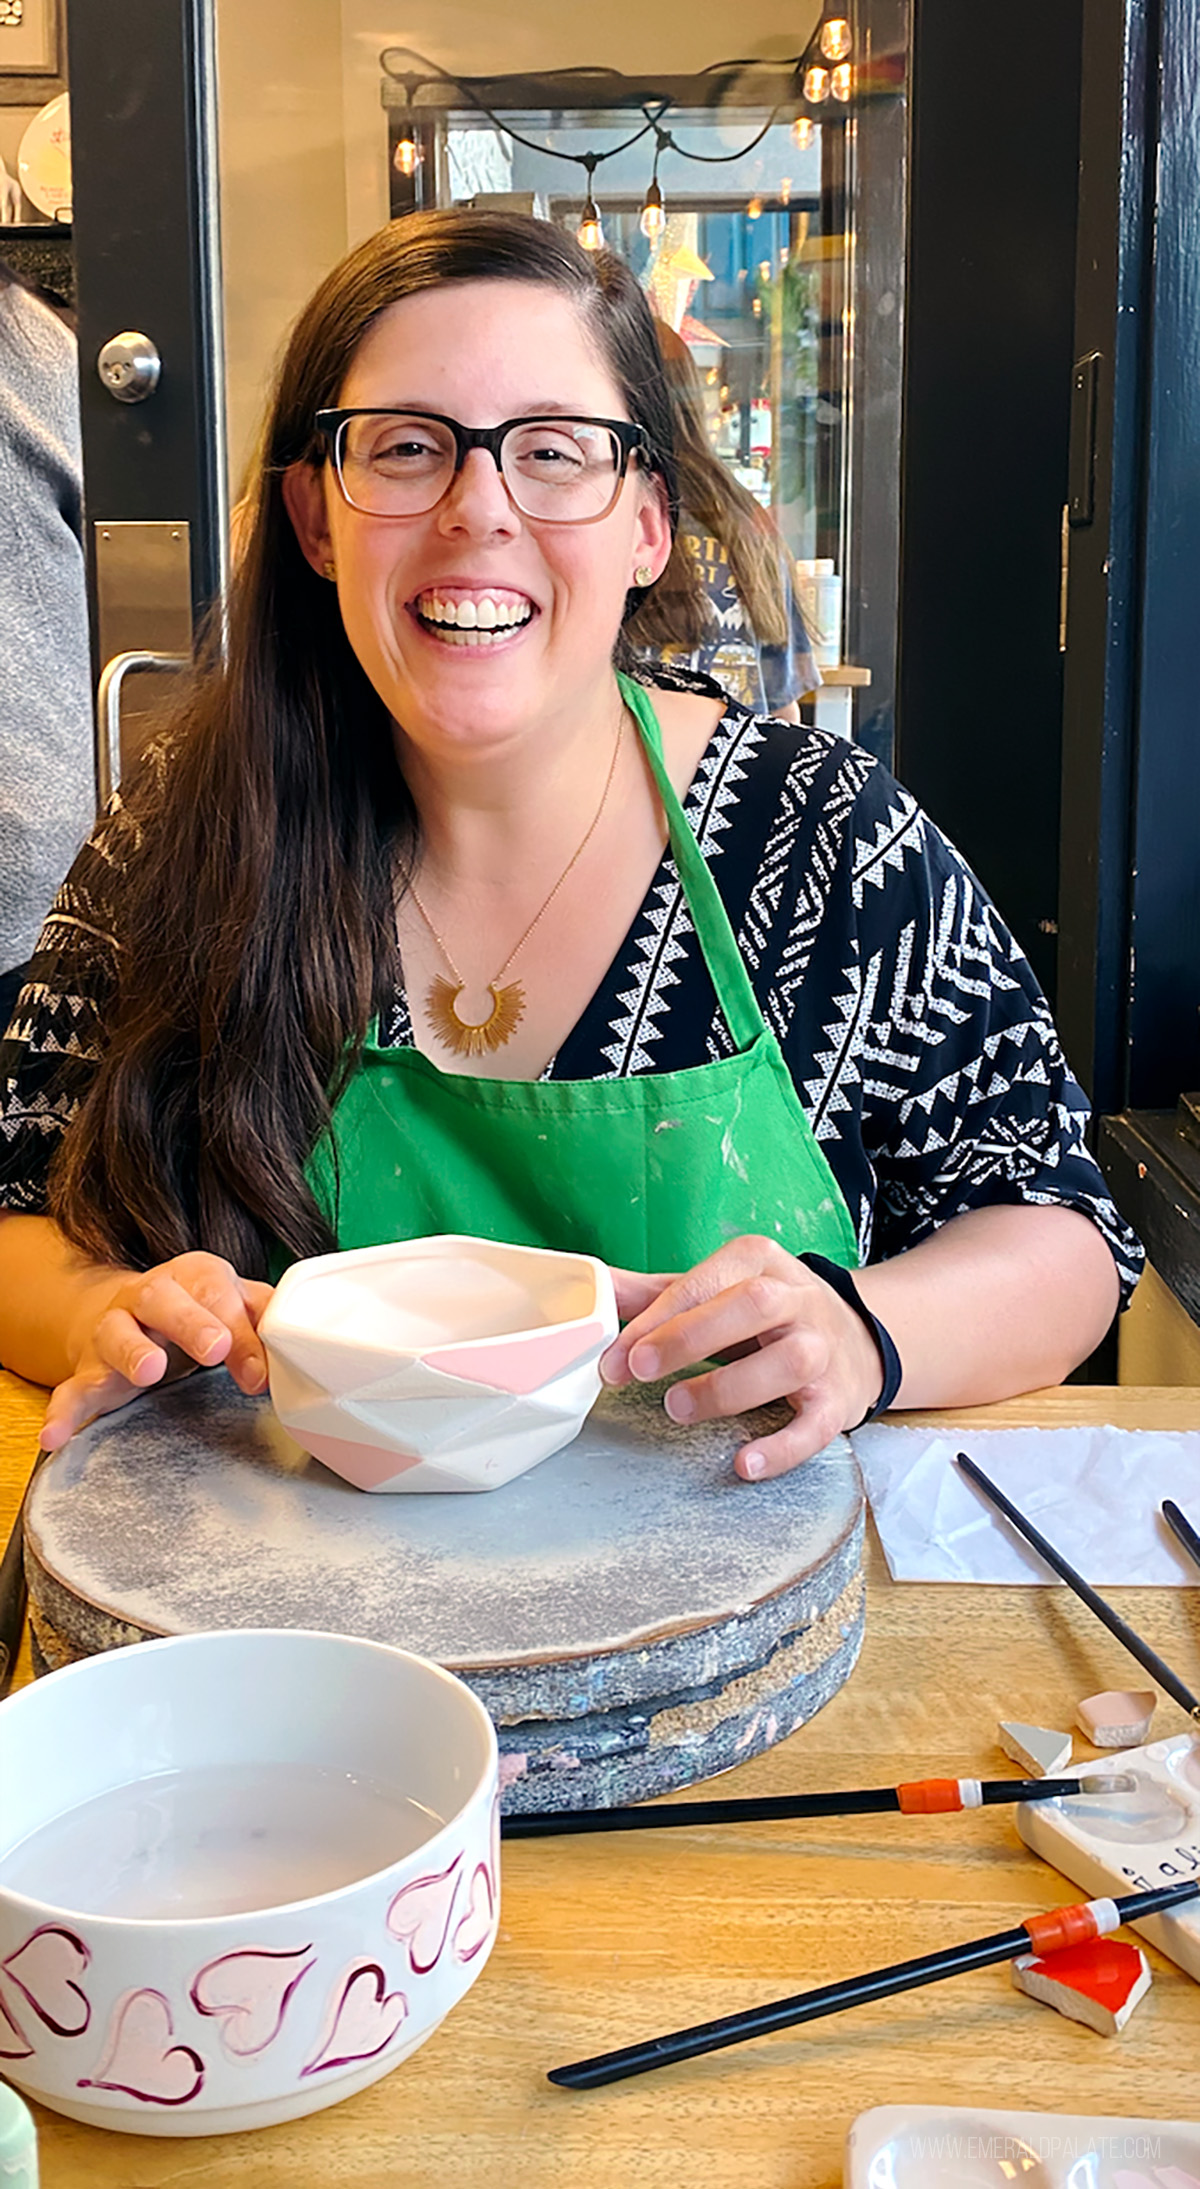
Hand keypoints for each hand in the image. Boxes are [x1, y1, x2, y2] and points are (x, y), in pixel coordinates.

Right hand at [42, 1252, 273, 1451]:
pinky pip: (71, 1389)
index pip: (218, 1294)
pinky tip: (56, 1436)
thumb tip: (301, 1346)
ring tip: (149, 1372)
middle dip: (190, 1322)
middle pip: (163, 1299)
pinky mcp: (89, 1369)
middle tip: (213, 1349)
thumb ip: (267, 1320)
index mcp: (194, 1277)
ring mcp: (114, 1330)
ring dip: (132, 1351)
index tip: (257, 1373)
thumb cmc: (201, 1309)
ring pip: (115, 1333)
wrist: (136, 1312)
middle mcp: (149, 1296)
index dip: (240, 1331)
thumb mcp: (237, 1305)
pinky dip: (63, 1412)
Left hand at [600, 1237, 882, 1480]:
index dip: (657, 1319)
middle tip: (640, 1369)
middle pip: (753, 1305)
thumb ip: (657, 1294)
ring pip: (790, 1360)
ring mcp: (823, 1349)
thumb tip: (596, 1288)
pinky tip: (744, 1463)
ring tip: (678, 1408)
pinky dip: (782, 1448)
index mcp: (759, 1263)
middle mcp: (798, 1298)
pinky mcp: (837, 1400)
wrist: (855, 1338)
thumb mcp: (717, 1290)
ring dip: (730, 1387)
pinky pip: (816, 1425)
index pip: (705, 1283)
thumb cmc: (766, 1315)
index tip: (616, 1356)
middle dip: (692, 1337)